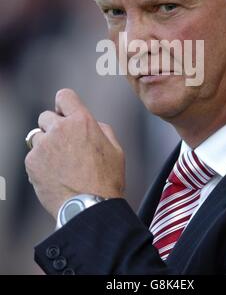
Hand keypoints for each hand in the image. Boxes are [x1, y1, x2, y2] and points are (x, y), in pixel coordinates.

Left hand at [25, 88, 124, 218]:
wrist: (90, 207)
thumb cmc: (106, 180)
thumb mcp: (115, 149)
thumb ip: (102, 129)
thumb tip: (93, 123)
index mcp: (82, 121)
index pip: (64, 96)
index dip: (64, 104)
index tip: (64, 113)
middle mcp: (60, 128)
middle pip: (46, 116)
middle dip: (54, 127)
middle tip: (64, 145)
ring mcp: (44, 145)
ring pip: (37, 136)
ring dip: (46, 145)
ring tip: (60, 163)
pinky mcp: (32, 162)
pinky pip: (32, 155)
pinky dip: (40, 163)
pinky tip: (54, 175)